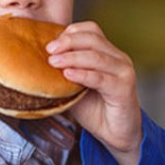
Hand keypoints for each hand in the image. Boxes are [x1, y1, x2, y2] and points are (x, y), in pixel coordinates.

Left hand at [47, 21, 142, 164]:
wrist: (115, 134)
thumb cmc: (95, 109)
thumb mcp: (74, 84)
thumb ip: (64, 70)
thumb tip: (40, 60)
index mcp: (107, 52)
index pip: (91, 30)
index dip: (70, 32)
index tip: (51, 42)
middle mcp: (118, 58)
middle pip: (93, 38)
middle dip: (68, 42)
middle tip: (49, 50)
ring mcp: (123, 71)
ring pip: (96, 57)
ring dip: (72, 57)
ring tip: (54, 62)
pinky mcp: (124, 88)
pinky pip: (101, 78)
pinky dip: (83, 74)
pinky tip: (69, 74)